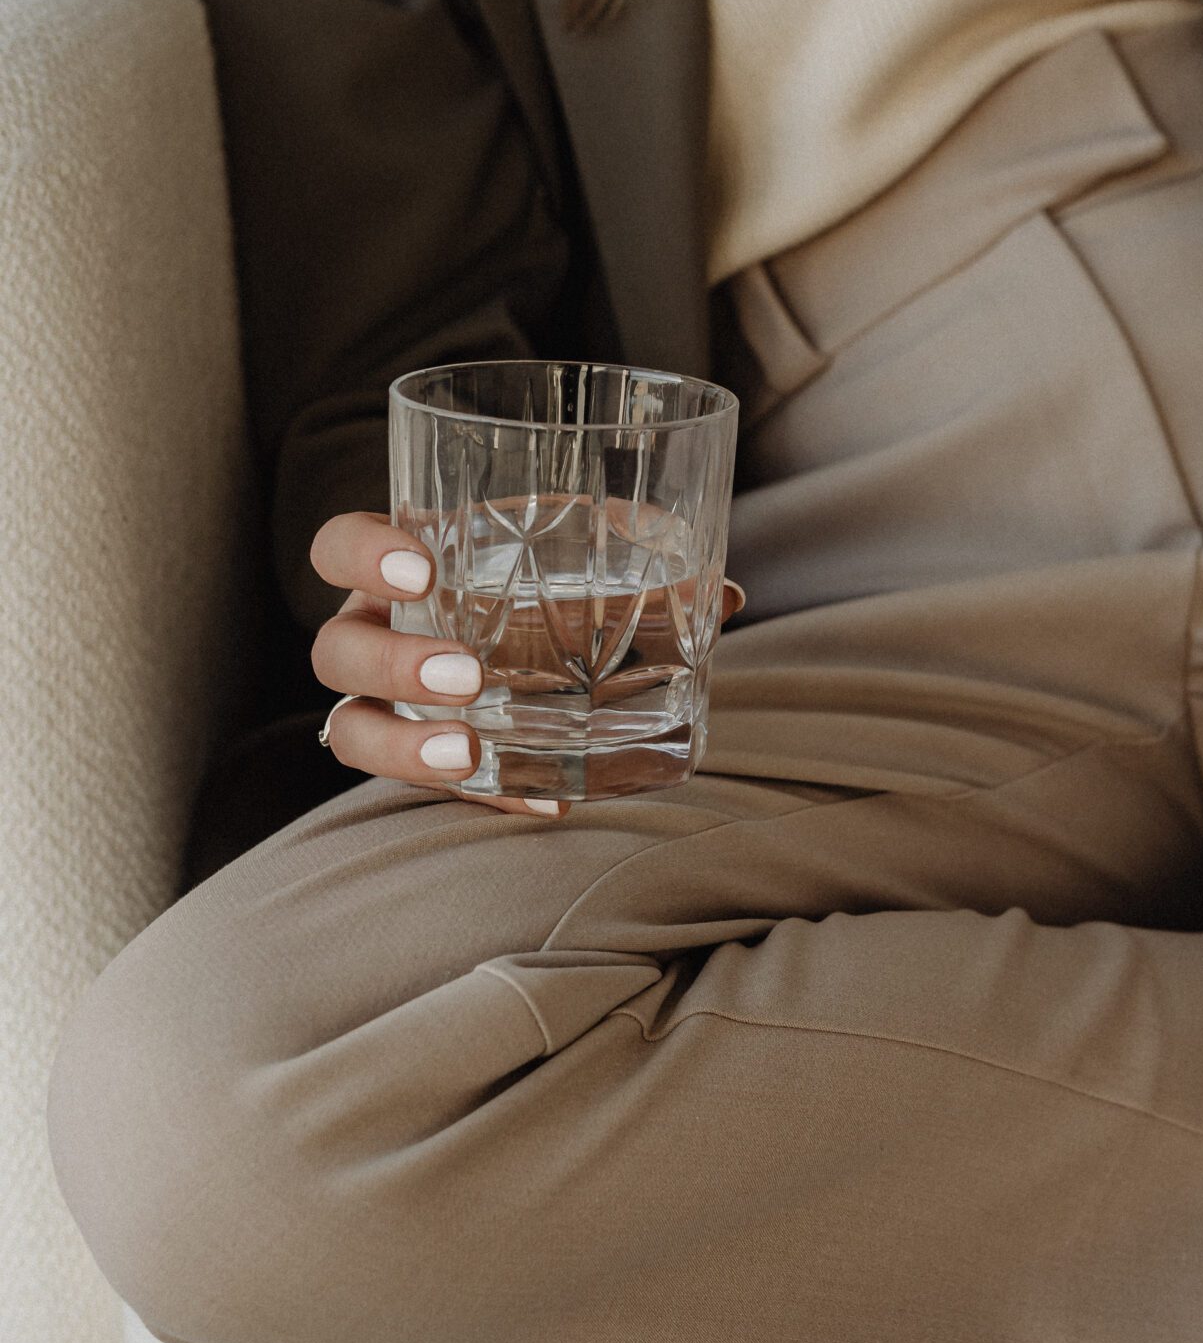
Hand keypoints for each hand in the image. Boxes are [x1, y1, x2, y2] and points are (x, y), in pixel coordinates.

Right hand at [308, 510, 744, 816]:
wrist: (551, 636)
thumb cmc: (555, 573)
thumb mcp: (591, 551)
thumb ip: (645, 558)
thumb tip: (724, 595)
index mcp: (402, 564)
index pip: (339, 544)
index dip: (362, 555)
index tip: (422, 570)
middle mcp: (379, 631)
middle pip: (337, 650)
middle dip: (392, 664)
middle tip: (467, 676)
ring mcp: (390, 703)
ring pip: (353, 730)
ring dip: (405, 747)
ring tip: (471, 752)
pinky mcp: (425, 757)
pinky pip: (433, 788)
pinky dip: (490, 794)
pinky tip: (545, 798)